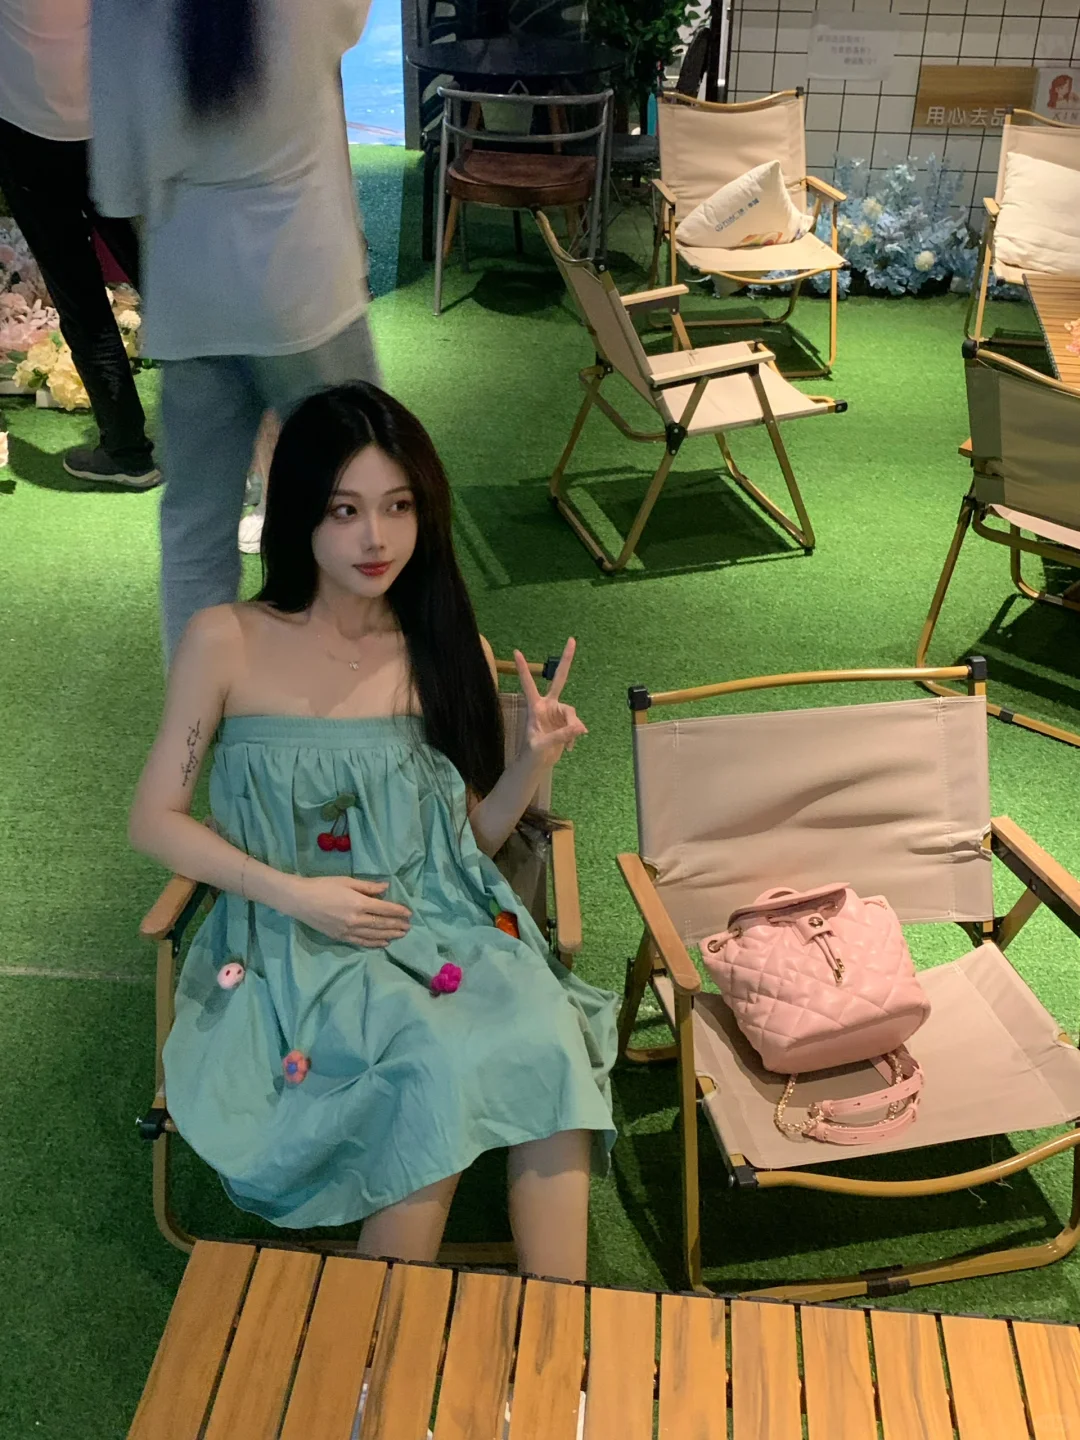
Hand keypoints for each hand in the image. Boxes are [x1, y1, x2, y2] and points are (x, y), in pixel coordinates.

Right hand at [288, 876, 410, 947]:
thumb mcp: (346, 881)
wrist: (300, 900)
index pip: (384, 909)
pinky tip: (383, 943)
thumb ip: (368, 887)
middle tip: (409, 927)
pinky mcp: (340, 937)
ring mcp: (348, 931)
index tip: (409, 913)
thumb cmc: (323, 886)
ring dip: (389, 935)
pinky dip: (374, 943)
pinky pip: (361, 942)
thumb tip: (386, 888)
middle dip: (397, 925)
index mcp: (358, 903)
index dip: (398, 912)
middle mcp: (356, 919)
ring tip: (401, 935)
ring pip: (374, 935)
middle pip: (382, 924)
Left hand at [514, 638, 587, 769]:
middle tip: (571, 640)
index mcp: (535, 707)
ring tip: (569, 743)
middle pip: (560, 679)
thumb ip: (560, 736)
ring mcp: (557, 712)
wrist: (539, 762)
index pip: (528, 684)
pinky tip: (569, 747)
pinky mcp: (566, 721)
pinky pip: (576, 724)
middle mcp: (547, 705)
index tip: (516, 651)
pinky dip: (574, 736)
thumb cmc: (533, 753)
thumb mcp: (543, 746)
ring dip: (573, 727)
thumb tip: (579, 727)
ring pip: (572, 712)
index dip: (522, 669)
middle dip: (566, 660)